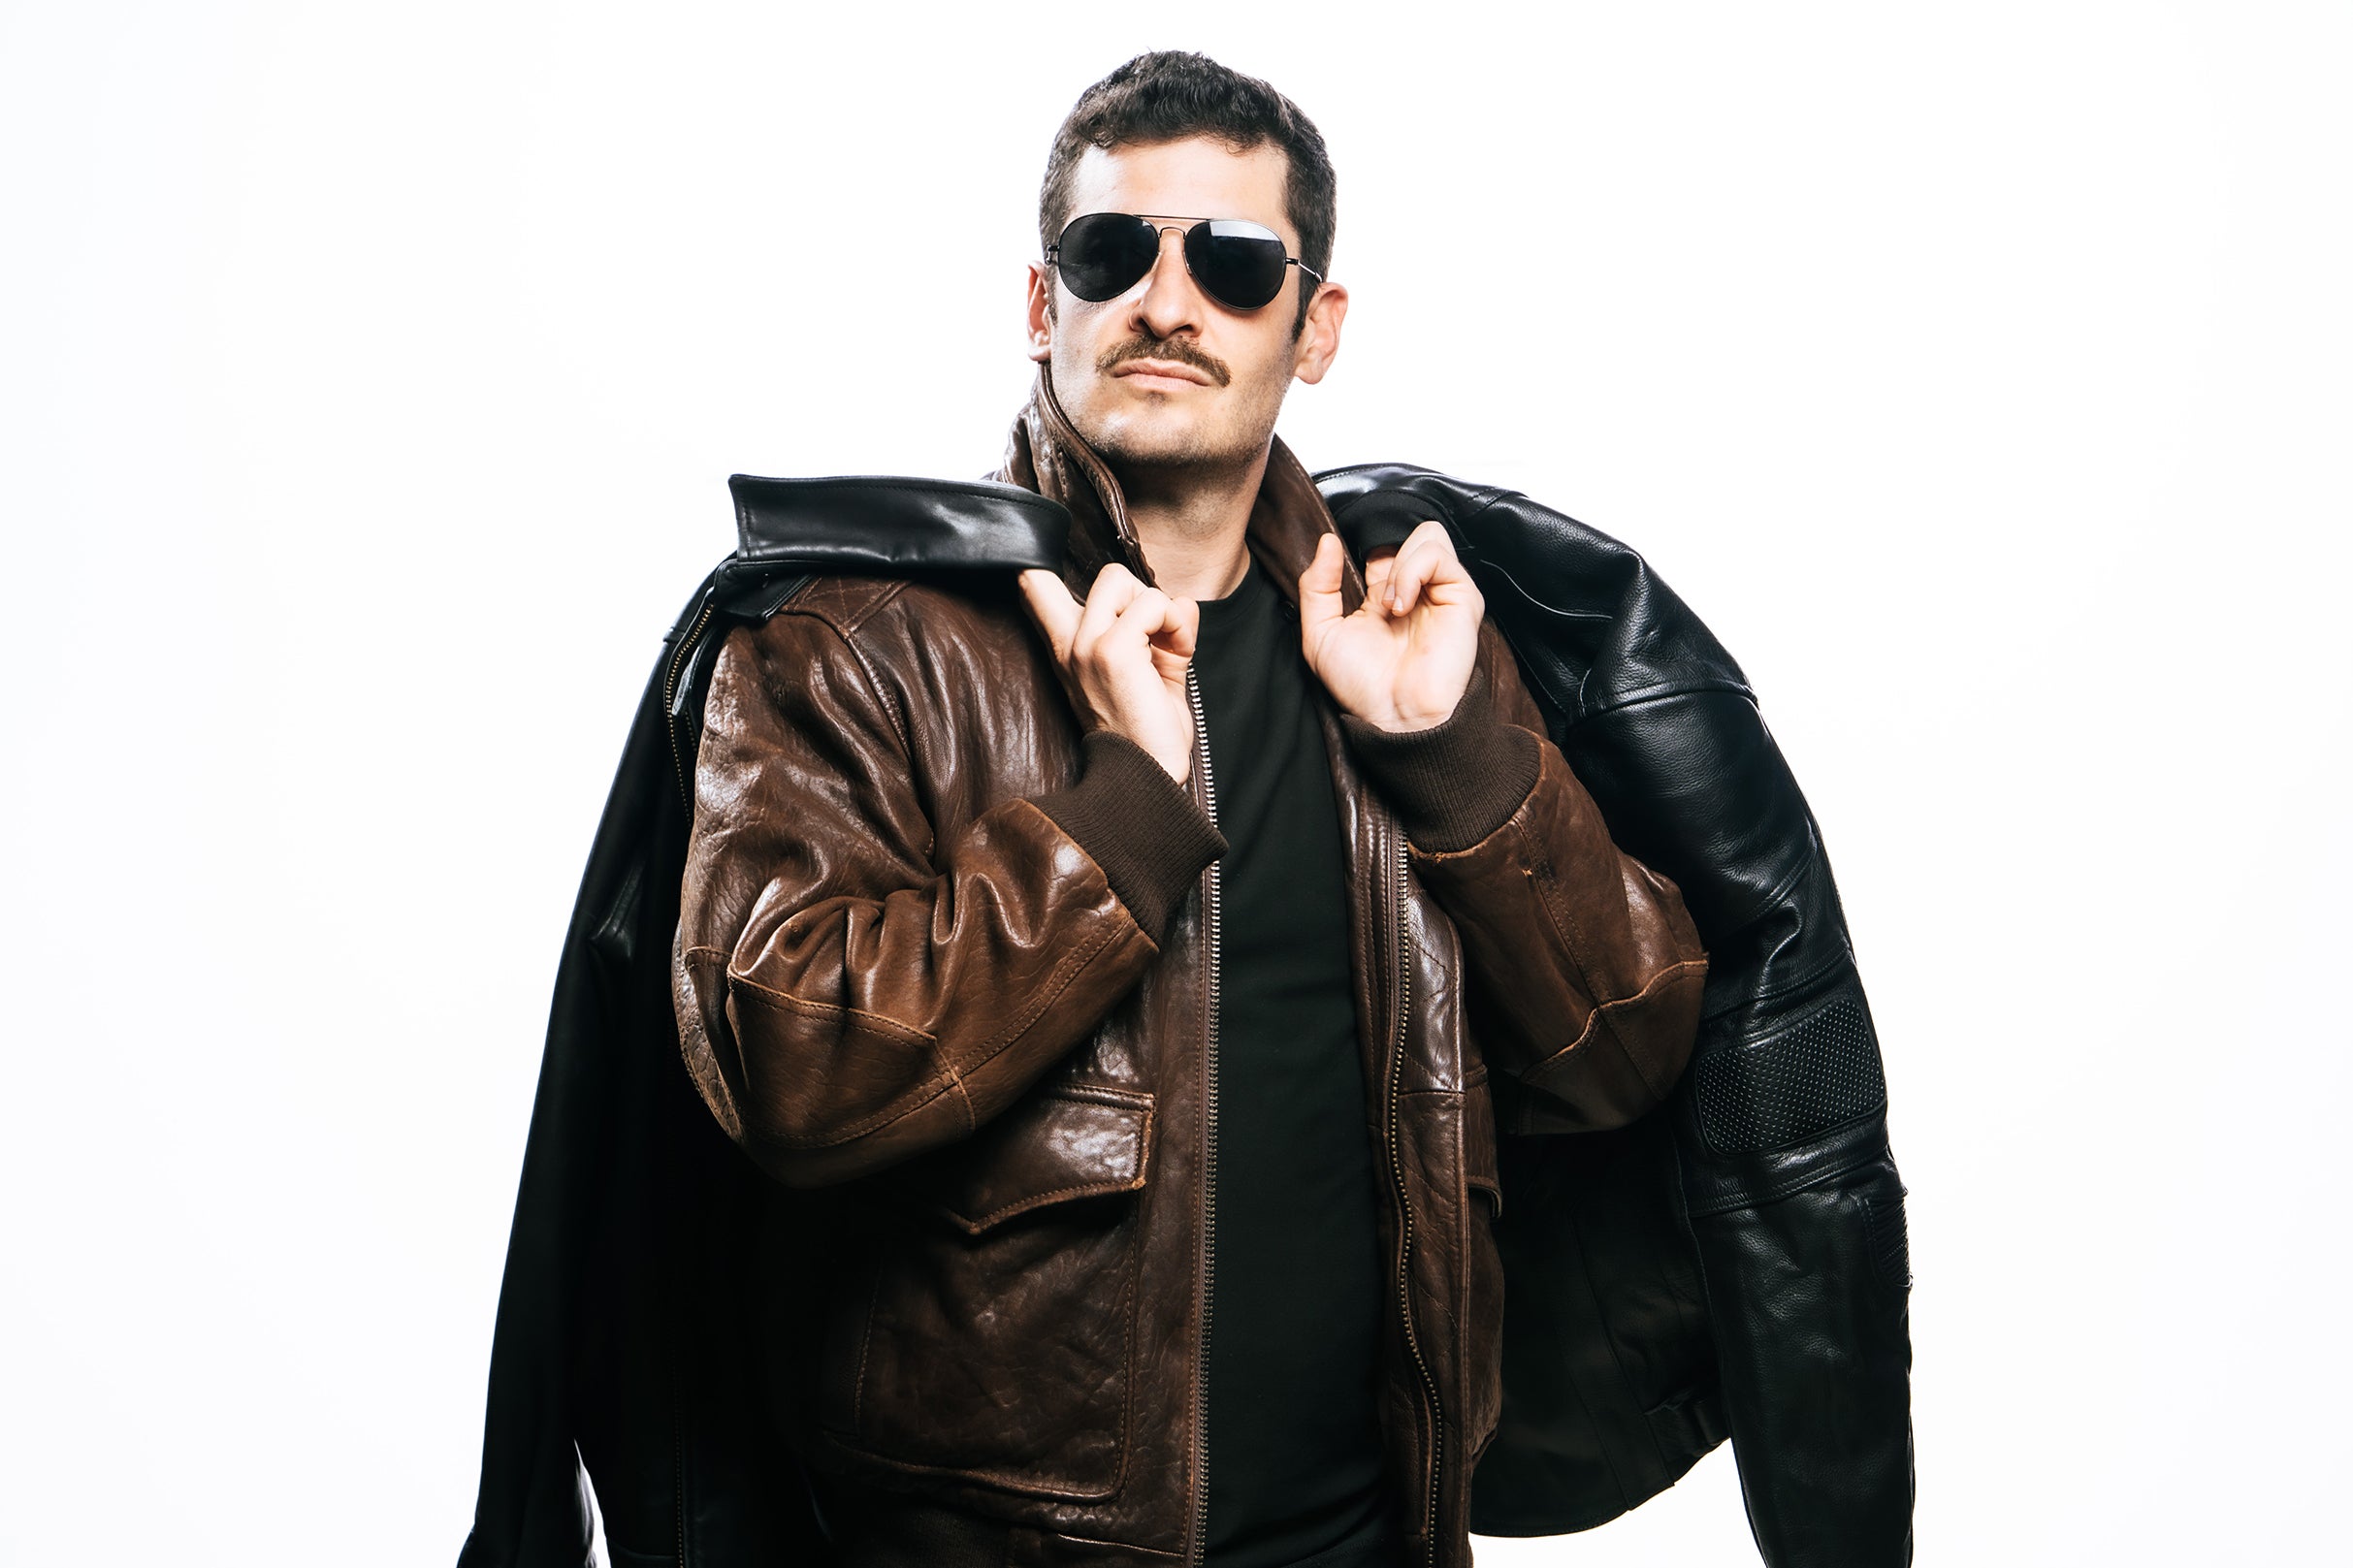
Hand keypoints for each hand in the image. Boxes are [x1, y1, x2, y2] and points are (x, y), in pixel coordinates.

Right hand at [1019, 564, 1201, 782]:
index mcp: (1068, 648)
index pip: (1033, 584)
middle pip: (1103, 574)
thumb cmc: (1149, 730)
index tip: (1092, 588)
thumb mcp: (1150, 670)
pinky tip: (1178, 654)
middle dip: (1140, 594)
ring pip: (1125, 580)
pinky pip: (1156, 604)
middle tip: (1152, 636)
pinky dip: (1177, 624)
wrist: (1149, 777)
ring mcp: (1085, 645)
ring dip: (1161, 610)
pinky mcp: (1111, 650)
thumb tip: (1179, 601)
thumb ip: (1159, 631)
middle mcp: (1069, 643)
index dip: (1054, 562)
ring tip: (1168, 650)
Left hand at [1297, 522, 1482, 731]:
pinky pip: (1438, 555)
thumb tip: (1327, 540)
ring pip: (1428, 535)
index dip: (1363, 547)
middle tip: (1373, 591)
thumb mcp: (1320, 634)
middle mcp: (1415, 590)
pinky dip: (1413, 571)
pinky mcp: (1462, 597)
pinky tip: (1401, 605)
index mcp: (1384, 595)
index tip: (1346, 569)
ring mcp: (1440, 592)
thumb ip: (1316, 585)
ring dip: (1400, 562)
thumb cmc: (1362, 687)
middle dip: (1384, 548)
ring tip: (1389, 603)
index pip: (1381, 546)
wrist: (1395, 716)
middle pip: (1408, 534)